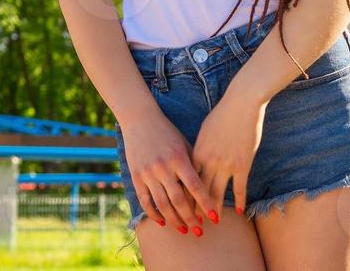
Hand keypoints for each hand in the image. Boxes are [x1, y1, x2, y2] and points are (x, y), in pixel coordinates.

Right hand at [119, 108, 213, 234]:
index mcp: (179, 158)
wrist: (140, 118)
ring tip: (183, 230)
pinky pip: (145, 200)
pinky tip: (162, 222)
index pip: (195, 186)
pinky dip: (153, 213)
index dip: (205, 203)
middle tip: (200, 231)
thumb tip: (205, 187)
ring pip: (162, 204)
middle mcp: (163, 167)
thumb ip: (193, 164)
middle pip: (179, 200)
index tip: (214, 217)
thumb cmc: (167, 131)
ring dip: (174, 220)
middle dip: (190, 218)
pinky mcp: (136, 176)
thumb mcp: (184, 143)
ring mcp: (148, 173)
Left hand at [190, 88, 266, 220]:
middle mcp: (208, 162)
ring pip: (217, 194)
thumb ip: (198, 150)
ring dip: (214, 210)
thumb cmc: (221, 115)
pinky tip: (240, 212)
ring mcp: (226, 164)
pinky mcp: (242, 164)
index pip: (186, 182)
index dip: (183, 198)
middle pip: (198, 192)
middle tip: (193, 223)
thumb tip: (193, 162)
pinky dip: (240, 201)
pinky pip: (240, 188)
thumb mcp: (204, 132)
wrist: (241, 103)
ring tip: (213, 222)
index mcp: (196, 153)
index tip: (180, 210)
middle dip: (195, 210)